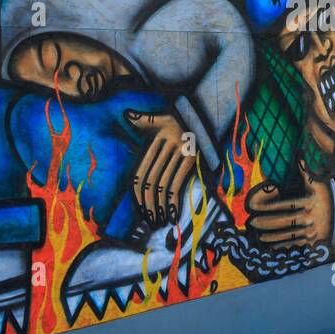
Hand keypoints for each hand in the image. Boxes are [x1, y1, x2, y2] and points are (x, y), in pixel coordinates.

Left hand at [126, 111, 197, 228]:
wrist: (207, 113)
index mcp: (156, 140)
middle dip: (149, 205)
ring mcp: (179, 152)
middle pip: (151, 182)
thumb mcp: (161, 118)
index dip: (138, 194)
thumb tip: (127, 114)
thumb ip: (143, 120)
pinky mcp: (191, 159)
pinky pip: (178, 183)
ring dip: (160, 206)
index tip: (141, 209)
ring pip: (163, 185)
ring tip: (159, 221)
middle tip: (150, 220)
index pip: (140, 173)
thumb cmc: (181, 119)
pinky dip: (173, 202)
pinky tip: (172, 215)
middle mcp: (166, 146)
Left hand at [245, 159, 332, 245]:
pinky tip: (271, 245)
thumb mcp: (319, 185)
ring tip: (259, 236)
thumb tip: (299, 155)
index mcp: (311, 203)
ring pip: (289, 234)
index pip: (288, 205)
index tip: (259, 208)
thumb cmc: (328, 198)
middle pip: (286, 221)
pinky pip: (295, 244)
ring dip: (273, 236)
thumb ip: (306, 172)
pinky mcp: (313, 241)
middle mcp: (311, 217)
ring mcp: (312, 231)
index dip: (272, 207)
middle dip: (268, 223)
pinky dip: (283, 245)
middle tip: (253, 222)